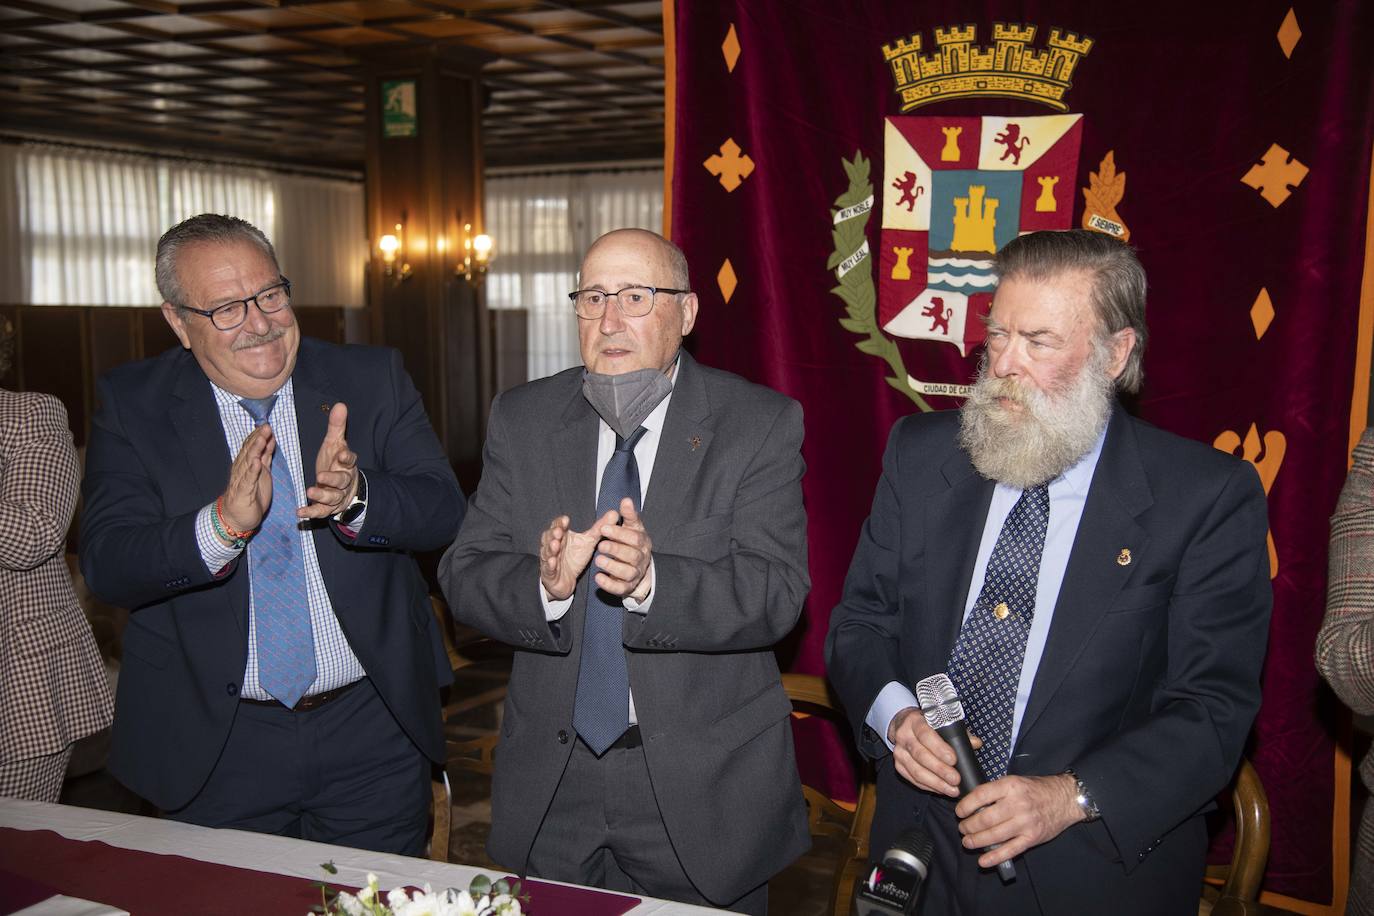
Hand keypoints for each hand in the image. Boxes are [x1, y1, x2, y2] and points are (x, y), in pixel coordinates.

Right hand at [219, 423, 274, 535]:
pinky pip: (248, 481)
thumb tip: (269, 439)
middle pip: (250, 451)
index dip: (258, 435)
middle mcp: (242, 470)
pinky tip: (256, 463)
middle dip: (258, 438)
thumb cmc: (250, 495)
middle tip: (266, 426)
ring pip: (248, 463)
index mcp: (247, 465)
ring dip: (255, 450)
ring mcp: (242, 481)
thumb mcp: (261, 472)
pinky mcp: (243, 493)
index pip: (251, 447)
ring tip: (262, 438)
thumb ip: (264, 456)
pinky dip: (252, 471)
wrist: (236, 518)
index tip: (266, 424)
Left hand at [300, 402, 357, 518]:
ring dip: (322, 495)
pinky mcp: (328, 507)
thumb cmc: (336, 462)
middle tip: (321, 476)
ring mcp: (337, 495)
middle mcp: (344, 480)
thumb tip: (340, 404)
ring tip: (310, 492)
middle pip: (341, 480)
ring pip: (332, 497)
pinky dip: (311, 513)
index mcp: (346, 463)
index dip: (346, 457)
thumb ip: (337, 426)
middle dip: (332, 479)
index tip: (341, 454)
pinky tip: (299, 513)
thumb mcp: (335, 443)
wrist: (346, 488)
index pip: (350, 459)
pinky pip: (320, 511)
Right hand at [540, 510, 616, 599]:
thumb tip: (614, 512)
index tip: (566, 520)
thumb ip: (599, 528)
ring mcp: (549, 559)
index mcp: (562, 536)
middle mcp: (553, 545)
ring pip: (547, 551)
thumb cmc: (575, 557)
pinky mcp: (549, 573)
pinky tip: (553, 562)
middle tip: (559, 531)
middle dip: (553, 534)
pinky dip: (549, 565)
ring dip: (550, 548)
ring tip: (555, 545)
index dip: (560, 523)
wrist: (565, 580)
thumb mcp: (588, 542)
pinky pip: (548, 568)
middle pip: (550, 537)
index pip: (558, 526)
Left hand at [594, 498, 652, 598]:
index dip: (620, 533)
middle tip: (600, 545)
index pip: (634, 538)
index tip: (604, 528)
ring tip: (598, 560)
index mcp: (643, 542)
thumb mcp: (632, 528)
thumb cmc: (632, 542)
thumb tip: (626, 500)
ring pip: (627, 573)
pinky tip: (598, 578)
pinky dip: (609, 584)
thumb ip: (629, 515)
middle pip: (632, 556)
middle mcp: (641, 559)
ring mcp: (635, 574)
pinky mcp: (627, 587)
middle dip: (616, 550)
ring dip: (612, 566)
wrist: (639, 567)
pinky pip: (620, 588)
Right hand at [887, 706, 981, 797]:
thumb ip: (958, 733)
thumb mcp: (940, 722)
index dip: (939, 748)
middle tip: (955, 779)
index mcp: (915, 721)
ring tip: (952, 789)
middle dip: (940, 770)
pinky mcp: (898, 765)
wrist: (904, 724)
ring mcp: (899, 752)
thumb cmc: (928, 724)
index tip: (953, 759)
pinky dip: (928, 786)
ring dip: (935, 783)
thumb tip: (975, 743)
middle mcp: (904, 736)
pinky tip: (941, 790)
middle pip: (920, 755)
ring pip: (916, 770)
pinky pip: (913, 779)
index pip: (925, 734)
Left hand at [955, 773, 1082, 867]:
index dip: (966, 806)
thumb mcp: (1015, 781)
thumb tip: (973, 802)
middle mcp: (1017, 804)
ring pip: (994, 835)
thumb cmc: (1037, 789)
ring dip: (976, 841)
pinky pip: (1010, 850)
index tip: (959, 812)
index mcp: (1010, 786)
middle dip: (968, 826)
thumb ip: (996, 791)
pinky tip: (983, 861)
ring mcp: (1025, 823)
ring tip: (967, 842)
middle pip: (985, 818)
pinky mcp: (1032, 838)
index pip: (981, 795)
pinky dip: (995, 857)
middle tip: (962, 828)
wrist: (1065, 798)